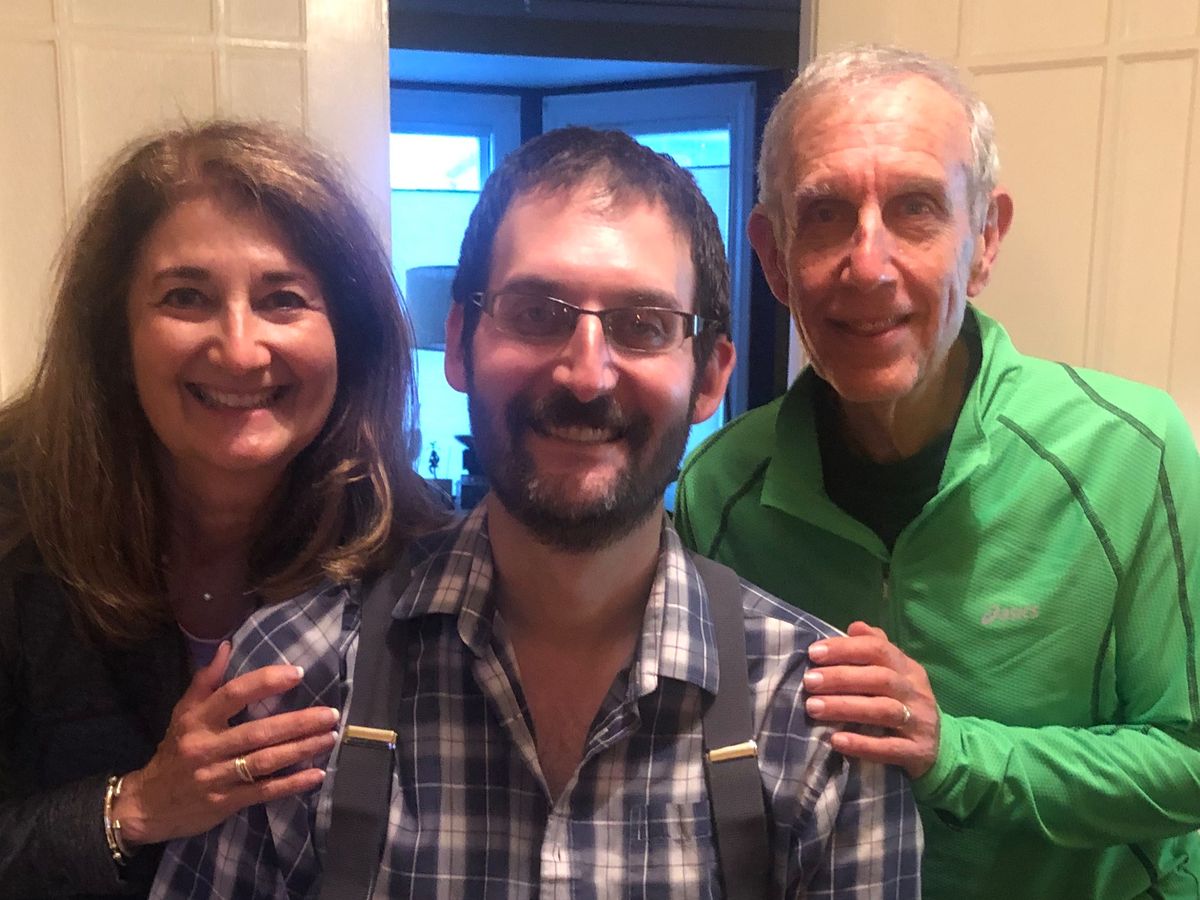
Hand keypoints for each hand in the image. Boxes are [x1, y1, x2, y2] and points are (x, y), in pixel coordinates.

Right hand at [113, 641, 338, 844]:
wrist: (146, 805)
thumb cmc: (174, 752)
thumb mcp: (183, 714)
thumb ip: (206, 682)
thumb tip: (226, 646)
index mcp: (197, 720)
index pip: (234, 694)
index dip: (266, 682)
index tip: (298, 673)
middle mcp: (206, 747)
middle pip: (258, 731)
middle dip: (298, 722)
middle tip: (330, 714)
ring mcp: (216, 777)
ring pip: (265, 761)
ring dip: (301, 749)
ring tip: (329, 737)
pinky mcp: (224, 803)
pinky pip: (264, 792)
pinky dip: (291, 784)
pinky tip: (316, 774)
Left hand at [803, 621, 939, 777]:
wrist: (941, 748)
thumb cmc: (904, 703)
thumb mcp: (896, 674)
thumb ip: (875, 648)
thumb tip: (854, 627)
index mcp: (907, 668)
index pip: (879, 649)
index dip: (845, 648)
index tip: (813, 653)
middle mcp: (916, 692)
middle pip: (880, 678)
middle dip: (841, 678)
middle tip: (809, 681)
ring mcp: (919, 722)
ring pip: (883, 711)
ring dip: (846, 707)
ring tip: (813, 707)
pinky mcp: (918, 752)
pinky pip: (889, 748)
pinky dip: (862, 744)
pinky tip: (836, 740)